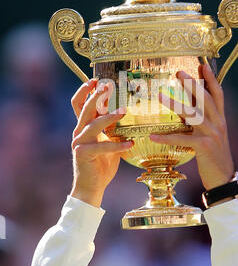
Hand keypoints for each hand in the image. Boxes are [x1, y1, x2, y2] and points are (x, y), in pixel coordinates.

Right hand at [70, 79, 132, 207]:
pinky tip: (131, 144)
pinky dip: (117, 145)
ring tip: (123, 111)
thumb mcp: (109, 141)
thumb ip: (112, 128)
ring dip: (109, 116)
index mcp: (84, 127)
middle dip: (96, 96)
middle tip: (108, 86)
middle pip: (85, 108)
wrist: (92, 185)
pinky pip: (102, 146)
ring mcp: (79, 142)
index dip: (84, 90)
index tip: (96, 80)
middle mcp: (79, 132)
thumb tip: (126, 113)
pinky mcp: (83, 154)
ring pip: (93, 124)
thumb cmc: (102, 162)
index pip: (79, 104)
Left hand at [150, 63, 233, 191]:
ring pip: (192, 114)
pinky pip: (181, 139)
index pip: (218, 94)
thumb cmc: (214, 155)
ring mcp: (212, 134)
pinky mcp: (203, 147)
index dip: (212, 79)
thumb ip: (202, 119)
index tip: (203, 65)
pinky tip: (152, 135)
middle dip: (192, 84)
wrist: (223, 178)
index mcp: (220, 119)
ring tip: (160, 96)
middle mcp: (218, 123)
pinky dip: (166, 137)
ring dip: (175, 103)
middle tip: (179, 72)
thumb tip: (188, 105)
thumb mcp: (211, 134)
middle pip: (205, 98)